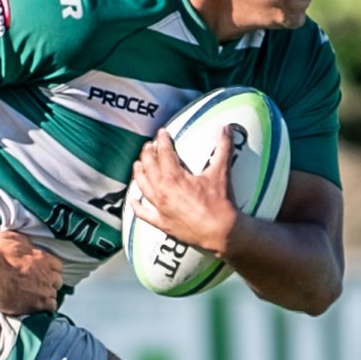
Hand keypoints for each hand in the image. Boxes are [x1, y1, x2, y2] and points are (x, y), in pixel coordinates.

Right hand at [0, 229, 62, 314]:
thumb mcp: (6, 238)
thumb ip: (18, 240)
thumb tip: (20, 240)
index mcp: (42, 257)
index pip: (57, 265)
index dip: (49, 269)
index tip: (43, 272)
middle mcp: (46, 274)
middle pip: (57, 280)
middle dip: (49, 283)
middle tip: (38, 285)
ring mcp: (44, 290)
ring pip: (54, 295)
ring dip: (46, 296)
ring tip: (33, 298)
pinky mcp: (38, 305)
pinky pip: (50, 308)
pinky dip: (44, 308)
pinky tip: (35, 307)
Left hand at [131, 132, 239, 254]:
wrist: (221, 232)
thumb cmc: (221, 203)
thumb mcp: (221, 172)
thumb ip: (223, 146)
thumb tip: (227, 127)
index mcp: (174, 178)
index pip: (163, 153)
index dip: (162, 140)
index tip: (162, 133)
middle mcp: (162, 192)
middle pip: (149, 167)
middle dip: (148, 154)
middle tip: (149, 146)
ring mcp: (160, 208)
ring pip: (143, 186)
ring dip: (139, 173)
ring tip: (138, 164)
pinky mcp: (162, 223)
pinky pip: (144, 214)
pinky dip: (137, 206)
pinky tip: (133, 200)